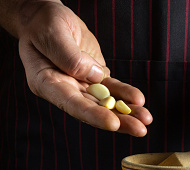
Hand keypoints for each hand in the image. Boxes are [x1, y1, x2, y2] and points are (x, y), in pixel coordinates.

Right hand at [17, 0, 151, 135]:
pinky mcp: (95, 78)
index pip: (71, 104)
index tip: (113, 123)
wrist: (47, 18)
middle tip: (140, 130)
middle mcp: (64, 90)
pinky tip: (140, 101)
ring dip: (127, 113)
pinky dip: (126, 94)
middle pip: (92, 110)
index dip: (92, 115)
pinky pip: (112, 89)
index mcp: (46, 83)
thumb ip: (69, 55)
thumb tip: (95, 76)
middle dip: (118, 121)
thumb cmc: (43, 24)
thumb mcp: (51, 33)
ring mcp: (81, 86)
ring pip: (106, 103)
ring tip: (146, 120)